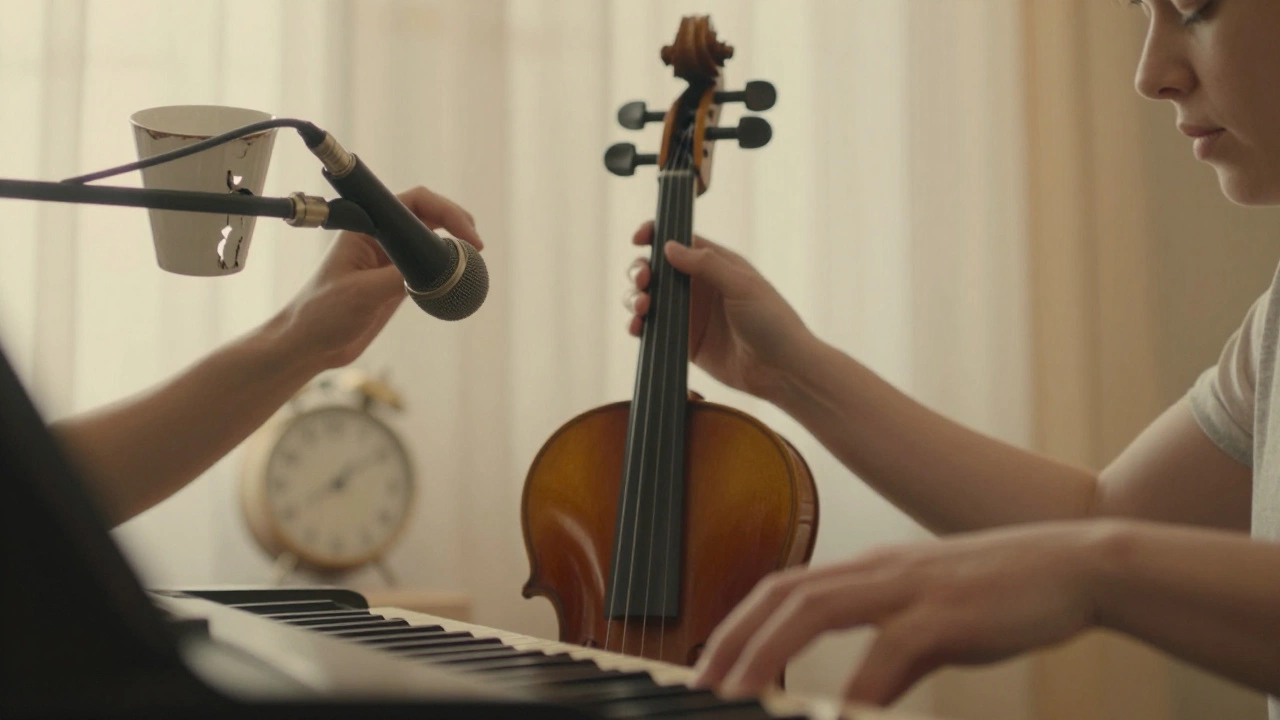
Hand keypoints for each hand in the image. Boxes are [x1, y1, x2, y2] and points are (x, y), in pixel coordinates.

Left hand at [276, 186, 481, 370]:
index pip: (413, 202)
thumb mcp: (361, 294)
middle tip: (477, 245)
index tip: (465, 233)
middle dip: (456, 223)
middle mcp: (379, 238)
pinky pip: (427, 267)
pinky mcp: (394, 283)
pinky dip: (446, 269)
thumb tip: (439, 269)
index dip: (445, 210)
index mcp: (365, 228)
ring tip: (475, 258)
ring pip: (429, 240)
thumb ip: (398, 278)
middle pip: (427, 216)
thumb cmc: (320, 314)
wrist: (308, 346)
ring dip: (453, 245)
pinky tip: (458, 278)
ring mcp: (388, 260)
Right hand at [625, 221, 810, 399]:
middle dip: (641, 271)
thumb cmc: (773, 322)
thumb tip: (669, 246)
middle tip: (643, 281)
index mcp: (716, 265)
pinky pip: (653, 328)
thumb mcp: (742, 286)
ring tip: (642, 307)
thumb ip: (706, 264)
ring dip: (636, 298)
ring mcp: (690, 315)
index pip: (680, 242)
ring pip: (649, 298)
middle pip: (657, 269)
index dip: (655, 236)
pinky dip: (638, 325)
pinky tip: (638, 327)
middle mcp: (700, 287)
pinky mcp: (684, 342)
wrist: (782, 370)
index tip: (638, 239)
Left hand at [692, 521, 1114, 705]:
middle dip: (734, 637)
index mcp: (871, 572)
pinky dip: (860, 683)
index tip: (709, 666)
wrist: (1078, 564)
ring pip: (817, 607)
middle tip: (701, 685)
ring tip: (740, 695)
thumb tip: (862, 700)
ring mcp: (911, 585)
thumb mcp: (937, 627)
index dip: (739, 624)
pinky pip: (891, 646)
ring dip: (770, 652)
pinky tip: (843, 713)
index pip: (785, 587)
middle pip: (784, 592)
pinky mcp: (949, 610)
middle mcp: (879, 570)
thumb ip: (896, 660)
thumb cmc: (1007, 596)